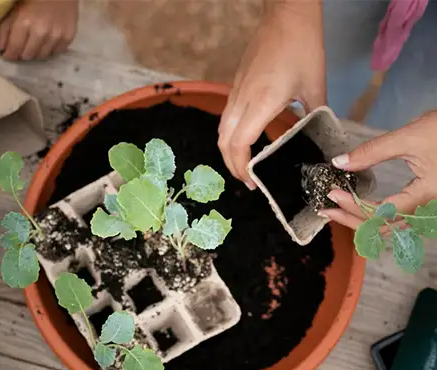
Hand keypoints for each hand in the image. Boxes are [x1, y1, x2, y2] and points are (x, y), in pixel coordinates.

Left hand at [0, 0, 77, 60]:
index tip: (8, 55)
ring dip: (36, 53)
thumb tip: (3, 48)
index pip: (15, 49)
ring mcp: (56, 36)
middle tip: (22, 48)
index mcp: (25, 23)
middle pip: (28, 55)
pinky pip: (56, 52)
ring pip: (42, 56)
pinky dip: (50, 49)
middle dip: (22, 53)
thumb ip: (7, 27)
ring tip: (35, 45)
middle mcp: (41, 33)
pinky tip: (47, 41)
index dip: (10, 55)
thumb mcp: (16, 8)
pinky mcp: (68, 38)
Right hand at [218, 0, 325, 187]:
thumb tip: (319, 138)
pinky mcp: (236, 86)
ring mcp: (236, 92)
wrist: (286, 14)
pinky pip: (226, 118)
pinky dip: (229, 137)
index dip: (242, 167)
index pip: (240, 144)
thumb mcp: (315, 85)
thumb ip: (315, 116)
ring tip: (243, 165)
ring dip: (228, 152)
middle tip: (247, 179)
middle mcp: (242, 100)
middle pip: (224, 142)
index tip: (253, 181)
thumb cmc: (303, 47)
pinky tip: (244, 141)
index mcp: (262, 102)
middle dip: (231, 166)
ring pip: (221, 130)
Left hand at [323, 111, 436, 228]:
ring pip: (391, 229)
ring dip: (362, 223)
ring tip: (338, 212)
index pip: (379, 213)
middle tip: (325, 211)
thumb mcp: (411, 136)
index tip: (331, 195)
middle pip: (382, 229)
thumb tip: (339, 163)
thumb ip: (374, 151)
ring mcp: (429, 213)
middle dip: (351, 221)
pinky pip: (399, 222)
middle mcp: (428, 212)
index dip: (352, 207)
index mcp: (425, 196)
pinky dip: (376, 220)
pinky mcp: (428, 207)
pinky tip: (361, 210)